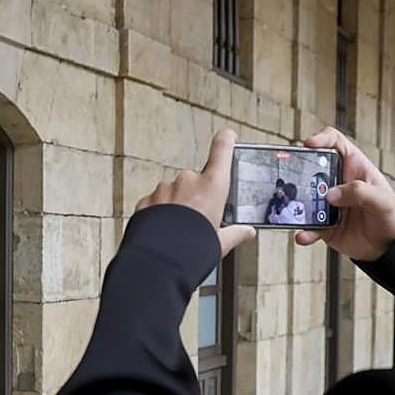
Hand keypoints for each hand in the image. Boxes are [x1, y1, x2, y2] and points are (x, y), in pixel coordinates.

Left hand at [134, 129, 256, 258]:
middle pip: (195, 182)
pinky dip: (157, 213)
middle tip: (195, 221)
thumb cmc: (192, 248)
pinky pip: (154, 203)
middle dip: (194, 197)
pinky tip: (160, 231)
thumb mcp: (221, 243)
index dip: (225, 141)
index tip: (226, 136)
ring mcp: (165, 189)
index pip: (222, 150)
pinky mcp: (146, 200)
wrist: (159, 259)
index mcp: (212, 185)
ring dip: (175, 205)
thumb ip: (235, 233)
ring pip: (173, 192)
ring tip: (176, 230)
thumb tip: (247, 232)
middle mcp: (188, 181)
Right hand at [297, 126, 394, 260]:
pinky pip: (308, 227)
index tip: (309, 144)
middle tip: (295, 181)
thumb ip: (360, 192)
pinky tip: (304, 235)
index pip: (335, 144)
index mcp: (354, 168)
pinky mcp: (323, 225)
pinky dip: (304, 232)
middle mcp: (337, 184)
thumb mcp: (383, 200)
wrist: (390, 245)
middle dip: (300, 173)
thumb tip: (331, 194)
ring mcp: (328, 205)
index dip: (321, 140)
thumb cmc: (393, 216)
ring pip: (304, 199)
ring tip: (297, 212)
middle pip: (311, 170)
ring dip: (298, 206)